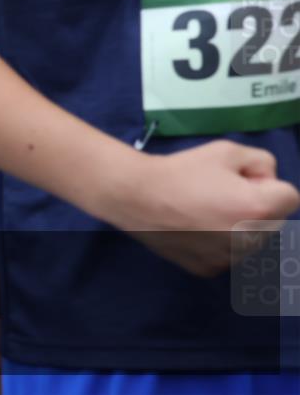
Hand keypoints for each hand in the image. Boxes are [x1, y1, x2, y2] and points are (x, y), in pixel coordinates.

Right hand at [104, 141, 298, 276]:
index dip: (264, 183)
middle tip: (218, 194)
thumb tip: (265, 181)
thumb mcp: (225, 150)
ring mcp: (229, 259)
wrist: (135, 196)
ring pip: (251, 239)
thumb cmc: (181, 171)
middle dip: (256, 206)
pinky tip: (193, 228)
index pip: (290, 196)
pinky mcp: (209, 269)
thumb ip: (261, 161)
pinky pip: (227, 253)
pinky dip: (217, 242)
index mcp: (259, 209)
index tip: (237, 179)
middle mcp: (250, 240)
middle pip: (273, 220)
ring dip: (239, 226)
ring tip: (203, 212)